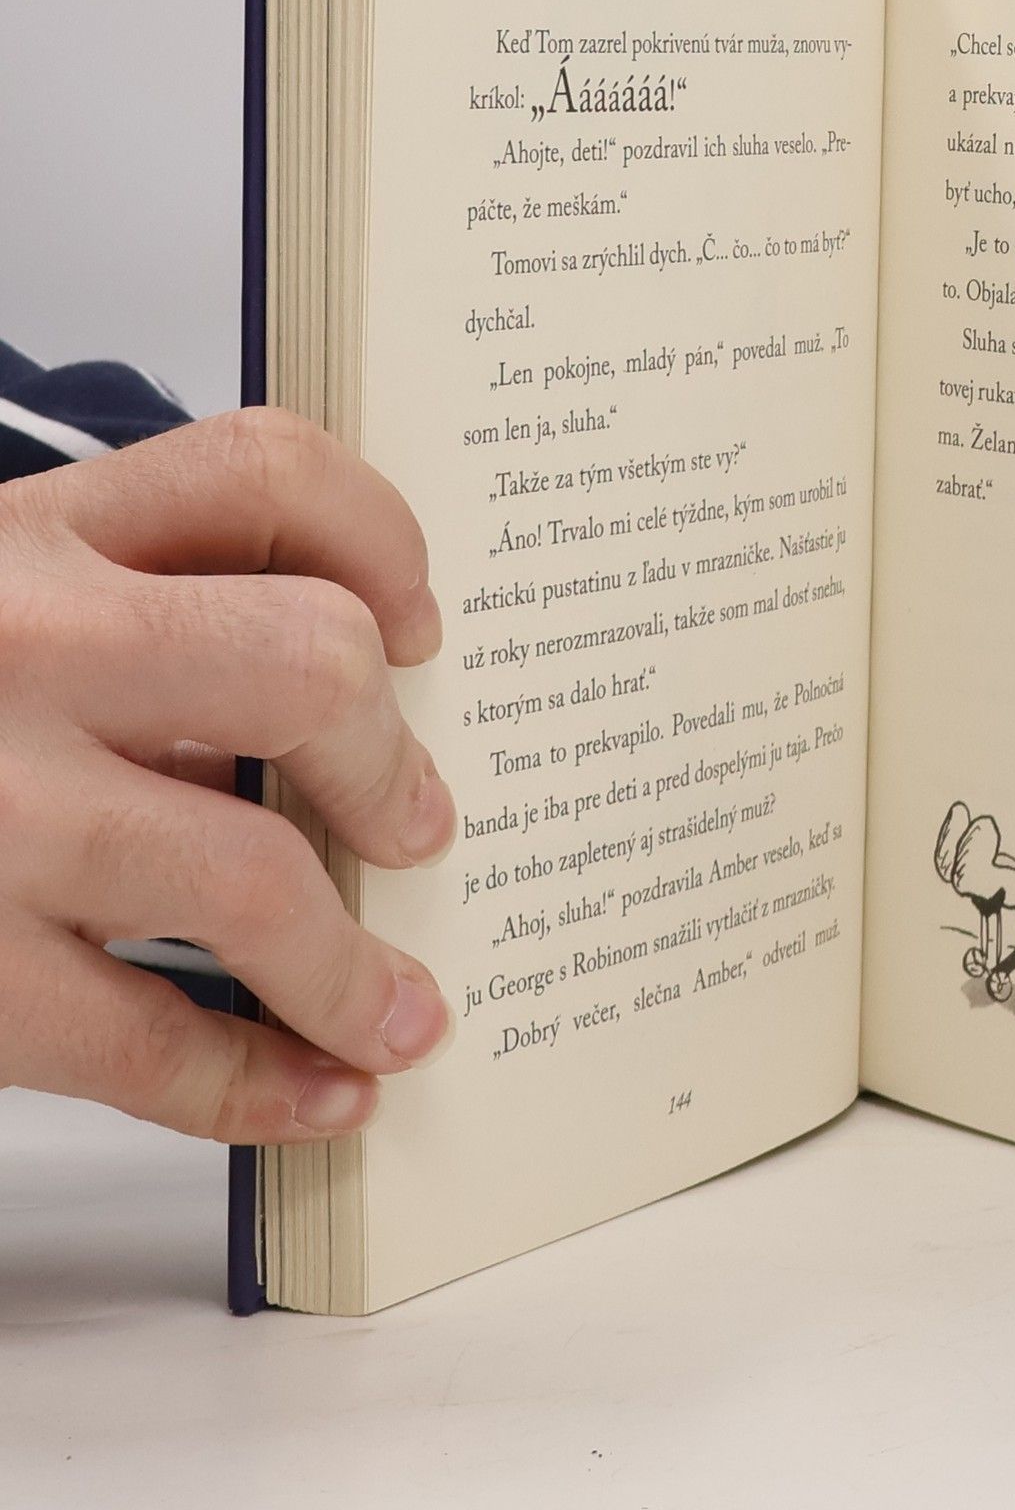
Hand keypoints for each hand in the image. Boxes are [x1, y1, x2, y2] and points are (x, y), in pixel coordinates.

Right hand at [0, 409, 456, 1141]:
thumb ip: (125, 608)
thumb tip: (343, 703)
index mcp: (32, 537)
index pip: (266, 473)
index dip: (383, 541)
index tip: (421, 625)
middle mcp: (19, 649)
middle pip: (310, 663)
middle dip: (389, 763)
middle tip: (413, 825)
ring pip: (254, 877)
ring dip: (354, 968)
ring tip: (400, 1007)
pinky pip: (143, 1041)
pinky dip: (257, 1084)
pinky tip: (316, 1093)